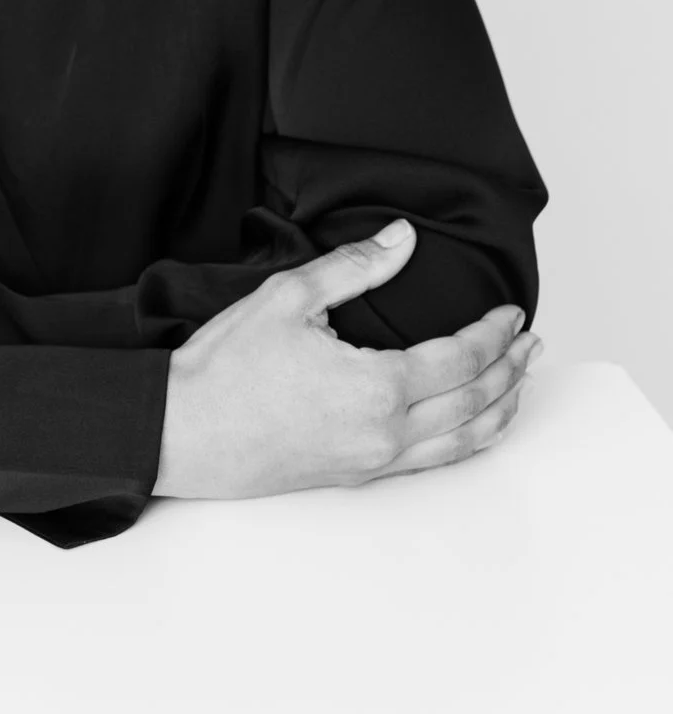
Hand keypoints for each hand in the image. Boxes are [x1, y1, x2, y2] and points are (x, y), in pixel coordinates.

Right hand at [153, 220, 541, 499]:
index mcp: (377, 388)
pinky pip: (433, 462)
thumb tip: (402, 238)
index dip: (492, 334)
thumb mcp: (289, 297)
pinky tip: (473, 427)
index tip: (512, 312)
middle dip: (509, 370)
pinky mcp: (357, 475)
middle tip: (531, 342)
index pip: (459, 360)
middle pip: (473, 403)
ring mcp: (374, 461)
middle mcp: (386, 434)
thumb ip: (355, 266)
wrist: (183, 432)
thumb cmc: (227, 367)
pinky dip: (468, 441)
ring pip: (462, 441)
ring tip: (521, 384)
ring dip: (499, 410)